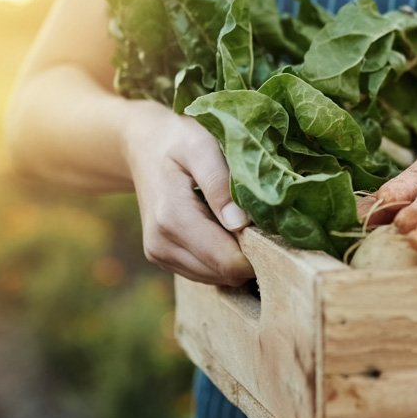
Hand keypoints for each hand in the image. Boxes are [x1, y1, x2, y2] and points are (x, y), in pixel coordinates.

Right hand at [122, 102, 254, 285]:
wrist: (142, 146)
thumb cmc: (177, 140)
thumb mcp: (201, 147)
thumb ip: (219, 183)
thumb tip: (240, 224)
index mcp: (172, 218)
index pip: (226, 261)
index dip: (258, 251)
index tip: (274, 227)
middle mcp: (161, 244)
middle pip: (224, 273)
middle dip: (250, 255)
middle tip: (264, 222)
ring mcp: (160, 254)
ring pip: (216, 278)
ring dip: (235, 257)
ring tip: (241, 221)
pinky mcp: (163, 258)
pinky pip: (204, 272)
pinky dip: (220, 257)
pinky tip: (224, 228)